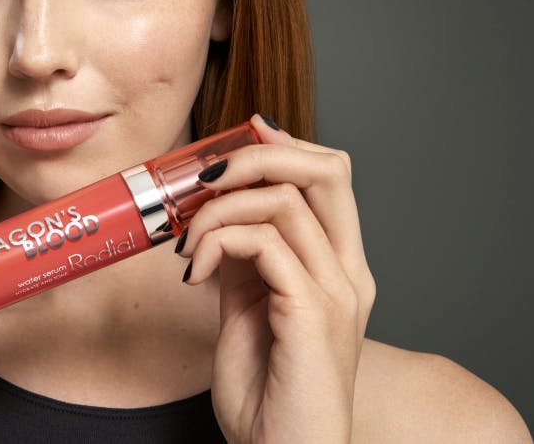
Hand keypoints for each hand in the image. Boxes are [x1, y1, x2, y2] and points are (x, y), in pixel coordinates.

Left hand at [176, 114, 375, 443]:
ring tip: (185, 244)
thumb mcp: (249, 309)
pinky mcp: (313, 312)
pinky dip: (216, 242)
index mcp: (338, 267)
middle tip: (205, 178)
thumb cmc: (266, 393)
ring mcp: (337, 291)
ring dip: (216, 208)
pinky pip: (263, 243)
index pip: (329, 176)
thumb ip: (245, 260)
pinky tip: (194, 272)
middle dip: (256, 154)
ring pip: (281, 199)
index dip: (282, 145)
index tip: (232, 141)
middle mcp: (349, 272)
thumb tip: (216, 213)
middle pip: (325, 168)